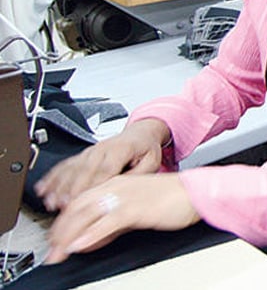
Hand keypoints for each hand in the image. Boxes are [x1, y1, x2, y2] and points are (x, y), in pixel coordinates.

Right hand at [35, 119, 168, 211]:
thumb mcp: (151, 162)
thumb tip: (123, 190)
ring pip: (71, 168)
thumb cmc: (146, 149)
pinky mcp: (83, 155)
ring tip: (49, 200)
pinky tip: (43, 188)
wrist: (141, 133)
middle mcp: (102, 149)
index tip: (81, 199)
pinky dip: (53, 177)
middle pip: (83, 170)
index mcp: (121, 150)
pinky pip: (65, 165)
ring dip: (58, 185)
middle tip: (60, 205)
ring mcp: (91, 151)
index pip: (105, 169)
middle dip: (70, 189)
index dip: (91, 184)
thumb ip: (137, 176)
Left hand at [45, 174, 199, 263]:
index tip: (56, 238)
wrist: (196, 191)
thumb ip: (112, 223)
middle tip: (52, 250)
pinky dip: (91, 235)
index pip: (80, 201)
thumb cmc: (173, 198)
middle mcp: (117, 187)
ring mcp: (125, 196)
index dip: (63, 221)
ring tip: (60, 251)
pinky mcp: (136, 208)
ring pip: (87, 214)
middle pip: (77, 207)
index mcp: (116, 184)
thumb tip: (92, 238)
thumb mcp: (136, 210)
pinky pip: (107, 222)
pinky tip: (81, 245)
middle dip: (60, 230)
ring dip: (69, 234)